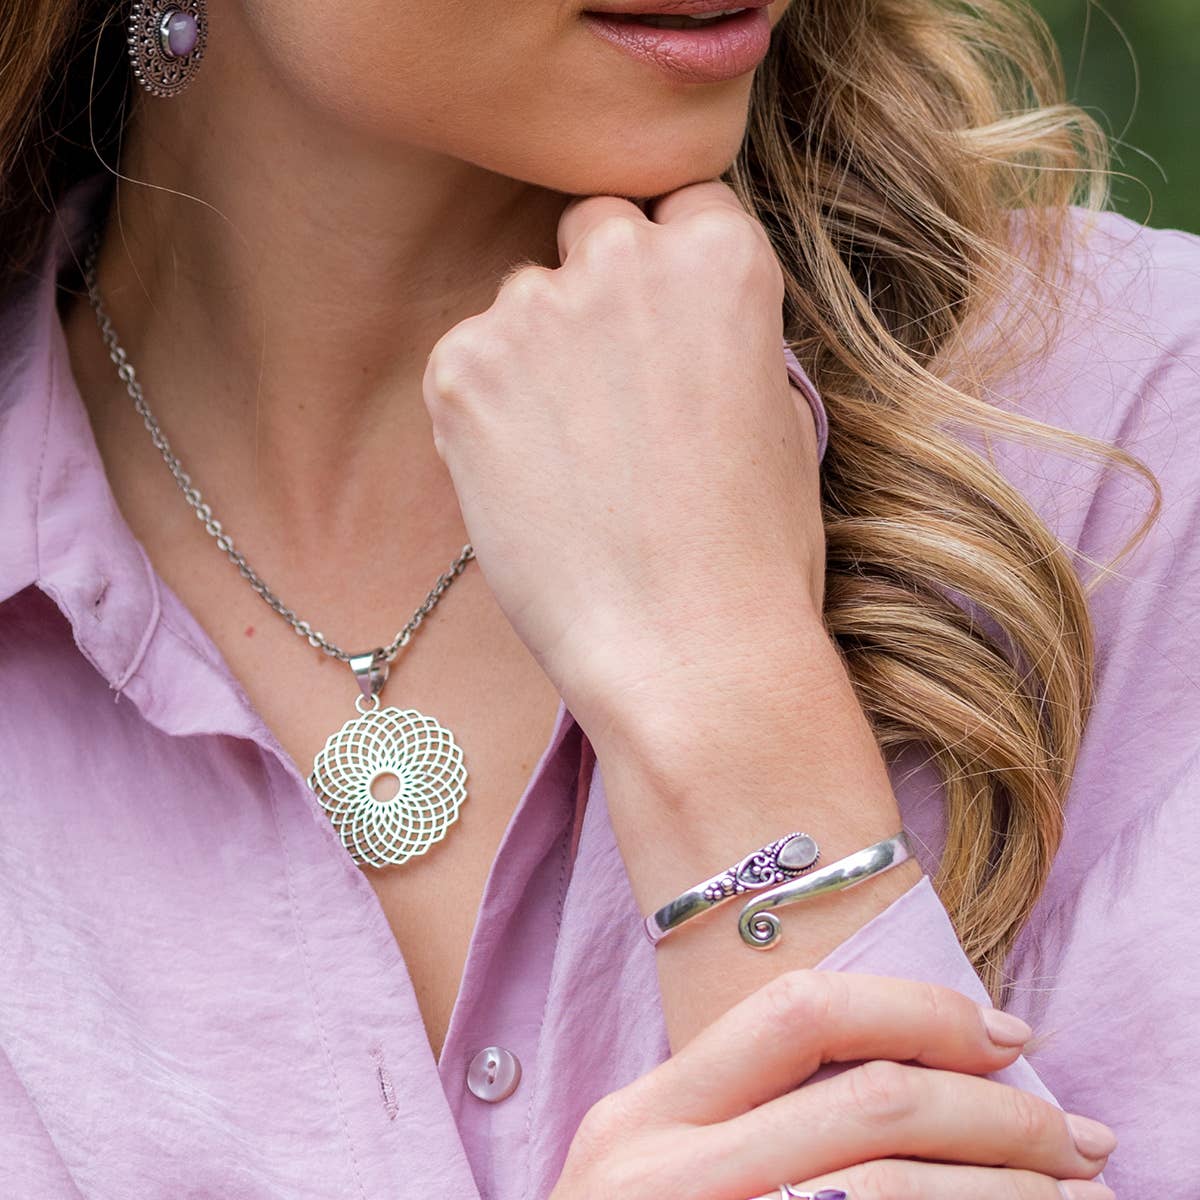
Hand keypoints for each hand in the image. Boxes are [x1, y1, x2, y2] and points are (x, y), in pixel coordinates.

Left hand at [421, 180, 823, 745]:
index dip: (667, 272)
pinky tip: (527, 484)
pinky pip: (466, 363)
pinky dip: (484, 411)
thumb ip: (724, 336)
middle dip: (597, 290)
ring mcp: (535, 307)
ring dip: (537, 357)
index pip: (677, 207)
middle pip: (589, 231)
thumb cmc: (754, 552)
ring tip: (572, 464)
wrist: (689, 651)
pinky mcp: (463, 369)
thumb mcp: (778, 414)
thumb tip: (678, 324)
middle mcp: (626, 256)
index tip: (659, 329)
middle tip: (609, 396)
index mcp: (722, 258)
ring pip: (521, 302)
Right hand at [547, 970, 1114, 1199]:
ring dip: (1007, 1190)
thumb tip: (911, 1079)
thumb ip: (741, 1122)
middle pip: (871, 1101)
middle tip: (1076, 1137)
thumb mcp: (652, 1176)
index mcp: (641, 1118)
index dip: (919, 1010)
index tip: (1006, 1034)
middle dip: (1000, 1112)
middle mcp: (663, 1173)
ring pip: (894, 1189)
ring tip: (1070, 1196)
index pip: (798, 1013)